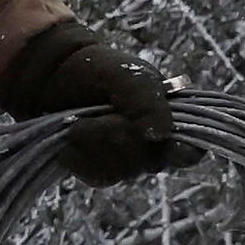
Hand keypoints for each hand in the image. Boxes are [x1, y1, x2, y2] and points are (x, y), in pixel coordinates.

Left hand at [0, 19, 193, 183]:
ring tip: (85, 118)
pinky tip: (73, 133)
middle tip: (107, 110)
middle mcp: (151, 148)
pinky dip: (80, 153)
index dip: (180, 150)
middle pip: (150, 162)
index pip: (190, 151)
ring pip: (121, 170)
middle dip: (122, 135)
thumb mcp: (129, 74)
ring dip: (97, 141)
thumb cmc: (100, 70)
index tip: (160, 138)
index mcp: (171, 122)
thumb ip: (147, 100)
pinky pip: (95, 175)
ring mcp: (125, 163)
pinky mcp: (97, 171)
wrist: (54, 75)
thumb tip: (160, 136)